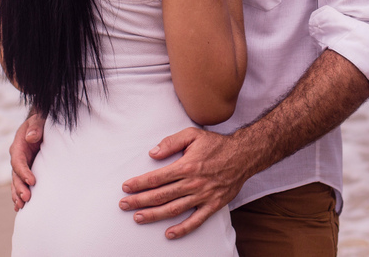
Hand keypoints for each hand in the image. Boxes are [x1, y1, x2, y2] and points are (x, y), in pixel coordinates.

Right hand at [9, 111, 45, 210]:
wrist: (40, 125)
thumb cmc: (40, 122)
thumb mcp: (38, 120)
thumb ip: (36, 126)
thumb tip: (31, 137)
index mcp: (18, 147)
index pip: (18, 162)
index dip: (23, 172)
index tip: (32, 181)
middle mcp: (17, 158)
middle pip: (15, 176)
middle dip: (20, 188)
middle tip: (27, 198)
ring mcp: (21, 166)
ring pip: (16, 183)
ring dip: (18, 195)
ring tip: (21, 206)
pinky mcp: (26, 172)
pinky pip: (20, 184)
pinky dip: (19, 195)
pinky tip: (20, 207)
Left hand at [119, 127, 253, 239]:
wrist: (244, 155)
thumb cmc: (217, 144)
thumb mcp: (193, 135)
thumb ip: (171, 142)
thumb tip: (153, 153)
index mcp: (186, 166)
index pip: (157, 178)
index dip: (139, 183)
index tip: (126, 187)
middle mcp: (193, 183)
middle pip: (161, 195)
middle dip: (139, 200)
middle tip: (124, 204)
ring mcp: (203, 195)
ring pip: (174, 209)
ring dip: (154, 215)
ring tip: (138, 217)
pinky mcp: (213, 204)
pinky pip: (196, 221)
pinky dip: (182, 229)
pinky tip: (169, 233)